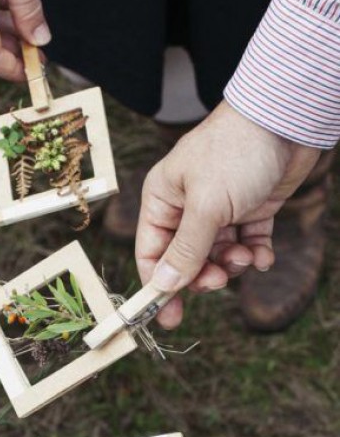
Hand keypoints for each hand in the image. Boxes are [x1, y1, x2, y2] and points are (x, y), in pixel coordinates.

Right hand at [135, 100, 319, 327]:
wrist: (286, 120)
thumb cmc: (235, 153)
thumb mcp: (206, 206)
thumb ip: (185, 250)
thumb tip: (163, 286)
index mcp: (163, 199)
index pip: (151, 252)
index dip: (159, 286)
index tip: (169, 317)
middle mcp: (187, 206)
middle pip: (186, 259)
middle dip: (203, 274)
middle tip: (220, 280)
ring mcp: (220, 209)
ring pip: (218, 255)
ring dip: (232, 264)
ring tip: (247, 257)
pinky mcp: (250, 209)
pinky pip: (246, 244)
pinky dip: (254, 254)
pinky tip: (263, 255)